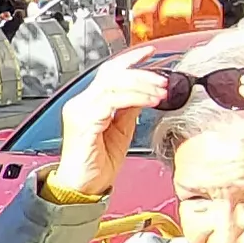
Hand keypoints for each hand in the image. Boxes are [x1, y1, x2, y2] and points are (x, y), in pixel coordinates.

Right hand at [52, 48, 174, 197]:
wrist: (81, 190)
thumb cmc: (96, 166)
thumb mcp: (120, 131)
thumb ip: (129, 110)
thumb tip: (145, 92)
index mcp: (88, 103)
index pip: (109, 72)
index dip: (130, 59)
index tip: (151, 52)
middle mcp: (80, 104)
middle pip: (112, 74)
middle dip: (142, 74)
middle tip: (163, 80)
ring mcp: (80, 111)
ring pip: (113, 84)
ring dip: (141, 85)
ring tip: (161, 91)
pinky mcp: (84, 122)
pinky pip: (111, 101)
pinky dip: (134, 98)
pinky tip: (150, 101)